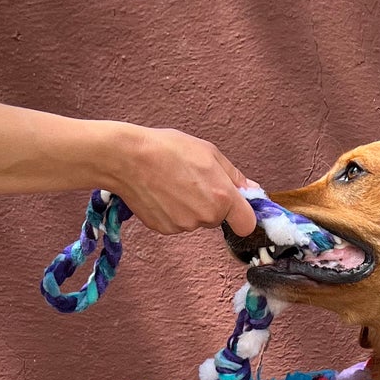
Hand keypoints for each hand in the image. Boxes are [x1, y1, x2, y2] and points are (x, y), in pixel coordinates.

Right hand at [113, 127, 256, 236]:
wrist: (128, 158)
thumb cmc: (168, 149)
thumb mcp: (209, 152)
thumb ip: (234, 176)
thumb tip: (251, 190)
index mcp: (222, 198)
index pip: (246, 224)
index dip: (242, 215)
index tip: (235, 207)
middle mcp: (206, 217)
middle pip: (217, 219)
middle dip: (210, 203)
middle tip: (192, 180)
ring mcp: (184, 226)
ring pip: (195, 221)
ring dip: (189, 206)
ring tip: (173, 183)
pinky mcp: (165, 229)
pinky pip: (176, 223)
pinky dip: (172, 211)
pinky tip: (161, 193)